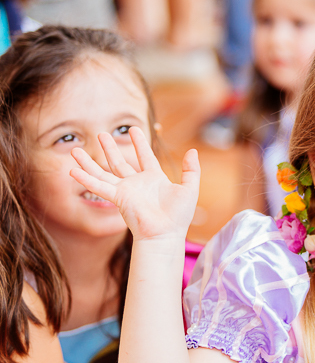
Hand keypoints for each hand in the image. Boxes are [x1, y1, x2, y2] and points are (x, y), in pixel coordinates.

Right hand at [70, 126, 199, 240]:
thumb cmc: (179, 216)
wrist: (167, 233)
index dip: (140, 143)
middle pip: (119, 162)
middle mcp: (137, 183)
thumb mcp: (189, 188)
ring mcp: (125, 190)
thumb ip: (191, 170)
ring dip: (89, 162)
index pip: (145, 156)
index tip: (133, 129)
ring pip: (103, 172)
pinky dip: (86, 179)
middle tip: (101, 134)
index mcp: (154, 179)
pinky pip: (99, 186)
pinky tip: (72, 170)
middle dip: (110, 148)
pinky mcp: (118, 198)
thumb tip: (193, 151)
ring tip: (75, 150)